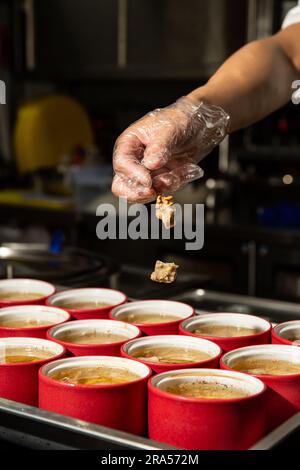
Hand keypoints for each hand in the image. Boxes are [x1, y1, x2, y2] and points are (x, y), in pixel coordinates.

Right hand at [112, 96, 229, 202]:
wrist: (200, 125)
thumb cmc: (180, 119)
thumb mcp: (169, 129)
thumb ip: (159, 147)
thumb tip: (150, 164)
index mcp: (130, 143)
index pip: (122, 163)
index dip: (133, 175)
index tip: (148, 181)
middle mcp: (136, 160)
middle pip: (123, 186)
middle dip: (139, 192)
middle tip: (154, 191)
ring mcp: (149, 172)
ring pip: (145, 192)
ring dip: (164, 186)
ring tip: (180, 173)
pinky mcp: (162, 179)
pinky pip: (165, 190)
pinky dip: (177, 183)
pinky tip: (187, 169)